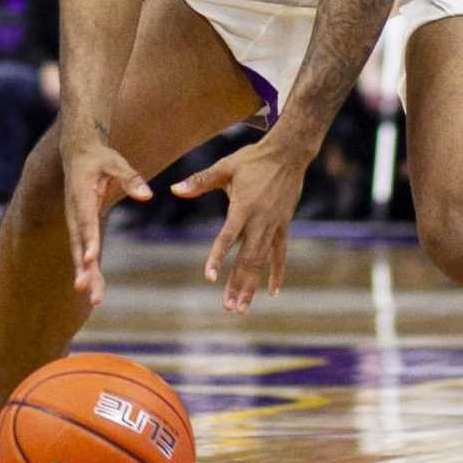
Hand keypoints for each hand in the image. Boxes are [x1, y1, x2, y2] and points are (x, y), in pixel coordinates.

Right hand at [59, 118, 150, 306]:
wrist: (77, 153)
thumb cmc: (98, 157)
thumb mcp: (115, 161)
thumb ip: (131, 178)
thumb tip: (148, 195)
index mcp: (81, 196)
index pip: (85, 222)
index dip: (88, 241)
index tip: (90, 259)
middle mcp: (75, 214)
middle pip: (79, 245)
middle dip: (83, 269)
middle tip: (86, 291)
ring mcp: (76, 223)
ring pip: (80, 254)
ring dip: (87, 276)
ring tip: (95, 301)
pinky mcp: (81, 229)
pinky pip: (85, 253)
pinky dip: (90, 271)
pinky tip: (97, 291)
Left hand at [173, 135, 311, 314]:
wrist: (288, 154)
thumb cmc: (253, 159)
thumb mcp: (225, 167)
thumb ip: (200, 181)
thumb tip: (174, 190)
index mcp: (243, 208)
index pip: (227, 237)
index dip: (218, 257)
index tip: (209, 277)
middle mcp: (260, 221)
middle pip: (248, 259)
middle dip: (238, 285)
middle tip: (228, 308)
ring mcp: (274, 226)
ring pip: (262, 262)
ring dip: (252, 286)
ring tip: (242, 308)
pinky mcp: (284, 226)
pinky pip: (280, 255)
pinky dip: (276, 273)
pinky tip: (272, 292)